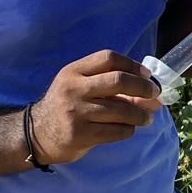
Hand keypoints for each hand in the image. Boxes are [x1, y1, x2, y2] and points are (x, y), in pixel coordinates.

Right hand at [28, 50, 161, 163]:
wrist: (37, 134)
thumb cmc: (66, 106)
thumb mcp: (79, 87)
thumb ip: (109, 84)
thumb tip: (151, 92)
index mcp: (73, 71)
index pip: (108, 58)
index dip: (132, 65)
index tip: (146, 74)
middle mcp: (74, 88)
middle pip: (118, 81)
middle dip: (142, 87)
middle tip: (154, 95)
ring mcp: (76, 112)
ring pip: (120, 110)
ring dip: (140, 115)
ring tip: (146, 118)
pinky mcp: (80, 134)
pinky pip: (116, 131)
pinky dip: (128, 130)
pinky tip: (128, 129)